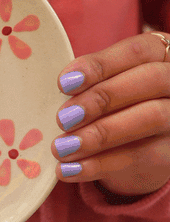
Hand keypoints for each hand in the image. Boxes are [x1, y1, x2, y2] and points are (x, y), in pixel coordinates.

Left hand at [52, 32, 169, 196]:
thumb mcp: (108, 85)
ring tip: (61, 148)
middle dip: (101, 98)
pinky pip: (141, 156)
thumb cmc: (118, 104)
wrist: (143, 148)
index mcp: (160, 54)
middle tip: (62, 118)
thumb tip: (63, 89)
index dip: (100, 65)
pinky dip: (99, 165)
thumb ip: (92, 82)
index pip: (135, 51)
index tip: (64, 83)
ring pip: (150, 117)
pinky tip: (69, 170)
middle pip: (149, 80)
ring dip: (99, 134)